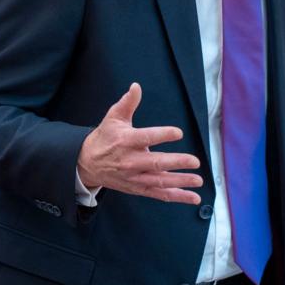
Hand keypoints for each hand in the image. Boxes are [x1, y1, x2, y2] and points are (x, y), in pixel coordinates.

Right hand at [77, 83, 201, 203]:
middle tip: (194, 161)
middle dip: (176, 162)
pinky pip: (159, 194)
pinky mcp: (138, 188)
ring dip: (180, 182)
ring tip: (198, 180)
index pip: (146, 137)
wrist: (86, 164)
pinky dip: (176, 196)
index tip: (178, 133)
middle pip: (155, 163)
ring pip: (159, 181)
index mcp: (125, 141)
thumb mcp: (113, 118)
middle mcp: (130, 161)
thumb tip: (136, 86)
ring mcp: (134, 177)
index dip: (162, 135)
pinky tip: (193, 197)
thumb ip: (127, 103)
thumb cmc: (104, 138)